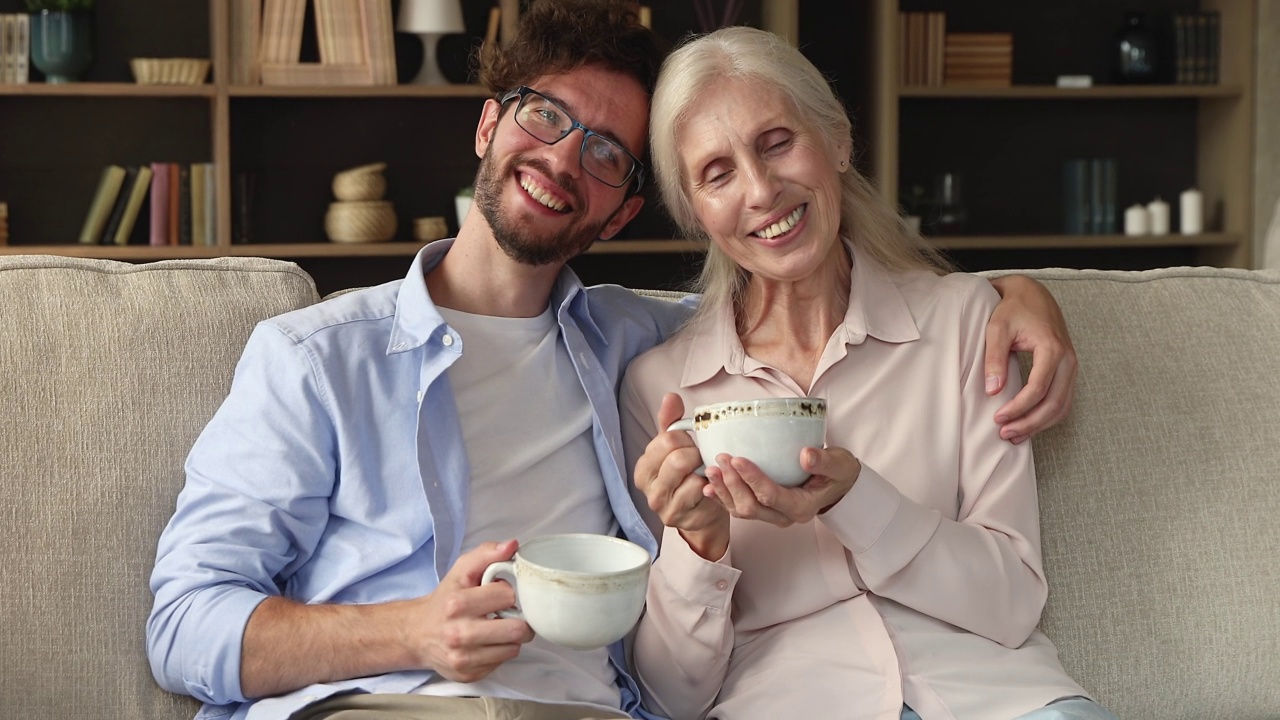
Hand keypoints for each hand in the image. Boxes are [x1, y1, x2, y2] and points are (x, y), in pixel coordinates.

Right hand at [410, 540, 534, 681]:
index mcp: (457, 604)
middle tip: (508, 615)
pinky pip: (502, 662)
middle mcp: (459, 633)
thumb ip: (487, 554)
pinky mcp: (468, 675)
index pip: (508, 596)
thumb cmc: (445, 600)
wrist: (418, 633)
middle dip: (519, 620)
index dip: (508, 593)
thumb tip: (512, 546)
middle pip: (517, 629)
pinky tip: (486, 643)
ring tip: (496, 628)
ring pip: (513, 648)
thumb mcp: (461, 571)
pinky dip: (499, 652)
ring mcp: (463, 658)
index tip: (498, 595)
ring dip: (510, 637)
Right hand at [634, 393, 729, 558]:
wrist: (700, 512)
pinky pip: (699, 493)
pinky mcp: (677, 517)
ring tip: (704, 473)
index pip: (667, 440)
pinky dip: (708, 486)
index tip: (690, 446)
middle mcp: (647, 486)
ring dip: (703, 472)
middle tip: (700, 460)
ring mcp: (661, 504)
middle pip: (678, 459)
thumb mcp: (677, 448)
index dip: (686, 440)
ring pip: (689, 476)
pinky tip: (708, 488)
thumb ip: (671, 423)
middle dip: (696, 456)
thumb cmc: (687, 476)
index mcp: (643, 466)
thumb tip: (671, 397)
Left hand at [703, 446, 860, 527]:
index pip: (771, 496)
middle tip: (721, 459)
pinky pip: (738, 507)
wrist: (837, 484)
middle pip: (751, 506)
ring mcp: (771, 515)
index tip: (738, 458)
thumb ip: (824, 461)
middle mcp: (784, 516)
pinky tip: (708, 485)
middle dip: (732, 484)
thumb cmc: (837, 472)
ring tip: (710, 469)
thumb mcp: (838, 464)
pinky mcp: (762, 509)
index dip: (752, 479)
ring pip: (741, 510)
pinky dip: (721, 497)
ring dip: (723, 491)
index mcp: (801, 507)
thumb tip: (806, 455)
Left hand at [985, 275, 1077, 443]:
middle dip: (1029, 423)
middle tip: (1004, 434)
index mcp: (1052, 348)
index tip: (997, 419)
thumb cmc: (1013, 310)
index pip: (1038, 389)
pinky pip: (1063, 401)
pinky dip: (1048, 417)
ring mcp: (1072, 366)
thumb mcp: (997, 329)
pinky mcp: (1068, 371)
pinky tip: (1027, 425)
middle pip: (1054, 403)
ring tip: (1013, 436)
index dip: (1018, 408)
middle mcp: (1068, 359)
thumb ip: (994, 358)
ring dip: (1039, 425)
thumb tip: (992, 390)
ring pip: (1062, 406)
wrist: (1032, 295)